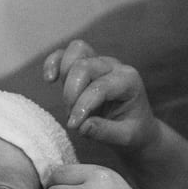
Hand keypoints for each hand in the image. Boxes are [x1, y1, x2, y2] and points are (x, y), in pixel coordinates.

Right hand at [43, 39, 159, 151]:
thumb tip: (81, 126)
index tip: (74, 126)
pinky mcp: (85, 64)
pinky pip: (65, 54)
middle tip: (72, 117)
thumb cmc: (133, 130)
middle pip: (84, 66)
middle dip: (71, 93)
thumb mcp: (125, 137)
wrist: (137, 124)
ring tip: (67, 102)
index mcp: (129, 80)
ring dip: (64, 76)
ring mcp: (99, 62)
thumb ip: (104, 132)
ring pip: (76, 51)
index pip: (99, 87)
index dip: (82, 106)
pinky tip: (50, 79)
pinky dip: (53, 63)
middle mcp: (114, 66)